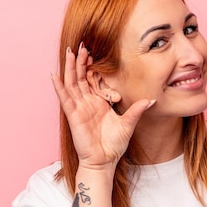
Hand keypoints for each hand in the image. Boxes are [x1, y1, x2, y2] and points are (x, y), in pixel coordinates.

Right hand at [51, 44, 154, 169]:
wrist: (104, 161)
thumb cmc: (114, 145)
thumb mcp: (128, 124)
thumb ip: (137, 110)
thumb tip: (152, 100)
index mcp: (99, 103)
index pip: (94, 80)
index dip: (94, 66)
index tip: (96, 51)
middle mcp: (87, 103)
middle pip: (81, 77)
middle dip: (82, 61)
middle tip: (83, 44)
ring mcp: (79, 108)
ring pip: (72, 83)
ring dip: (71, 68)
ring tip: (71, 52)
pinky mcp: (73, 115)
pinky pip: (64, 98)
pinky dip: (59, 86)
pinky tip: (54, 74)